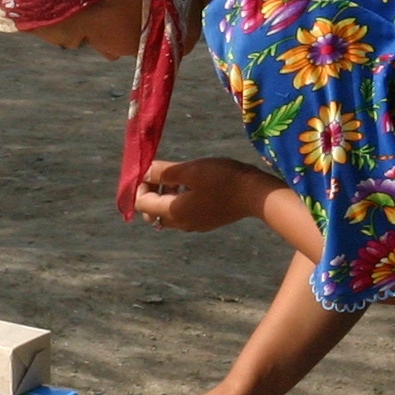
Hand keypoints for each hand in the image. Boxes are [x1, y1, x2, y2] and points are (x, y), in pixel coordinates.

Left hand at [131, 156, 278, 233]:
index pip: (142, 204)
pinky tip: (193, 186)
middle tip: (160, 175)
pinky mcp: (206, 222)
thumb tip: (144, 172)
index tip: (149, 169)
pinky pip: (183, 214)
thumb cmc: (222, 179)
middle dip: (150, 194)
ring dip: (165, 197)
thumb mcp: (190, 170)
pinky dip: (179, 201)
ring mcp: (195, 225)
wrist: (255, 195)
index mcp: (173, 212)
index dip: (140, 186)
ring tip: (177, 177)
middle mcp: (181, 223)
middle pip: (153, 213)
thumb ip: (164, 172)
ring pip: (168, 214)